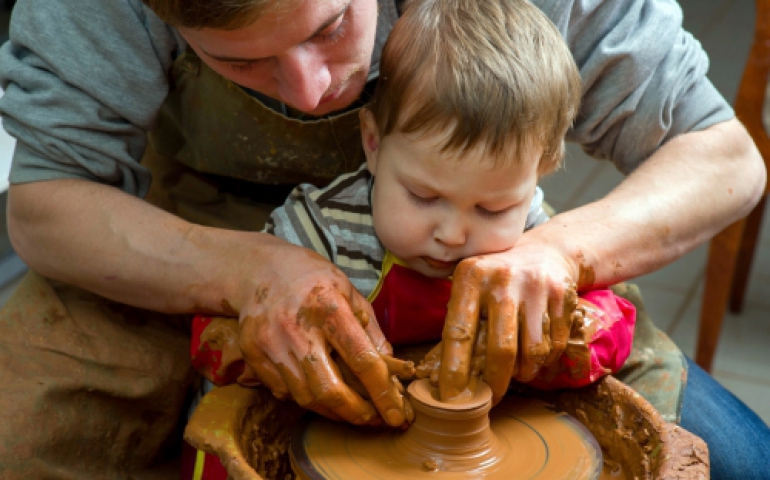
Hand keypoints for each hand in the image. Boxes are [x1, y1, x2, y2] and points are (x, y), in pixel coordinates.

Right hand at [236, 244, 412, 426]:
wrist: (259, 268)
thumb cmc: (312, 277)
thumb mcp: (349, 291)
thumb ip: (371, 330)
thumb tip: (391, 367)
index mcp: (328, 307)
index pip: (361, 359)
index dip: (383, 392)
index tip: (397, 414)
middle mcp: (297, 328)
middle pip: (329, 389)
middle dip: (357, 414)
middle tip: (374, 419)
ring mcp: (270, 343)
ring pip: (305, 397)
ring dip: (333, 411)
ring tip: (351, 410)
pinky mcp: (252, 354)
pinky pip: (283, 391)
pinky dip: (306, 398)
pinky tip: (319, 392)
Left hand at [438, 238, 578, 404]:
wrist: (545, 252)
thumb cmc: (496, 281)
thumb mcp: (470, 288)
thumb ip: (457, 324)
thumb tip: (437, 376)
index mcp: (471, 276)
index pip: (458, 331)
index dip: (454, 370)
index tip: (451, 398)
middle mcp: (503, 279)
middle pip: (501, 349)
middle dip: (495, 383)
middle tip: (490, 398)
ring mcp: (536, 286)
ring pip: (532, 353)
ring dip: (523, 372)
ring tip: (515, 369)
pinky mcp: (562, 296)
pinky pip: (554, 346)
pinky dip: (543, 360)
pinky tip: (534, 353)